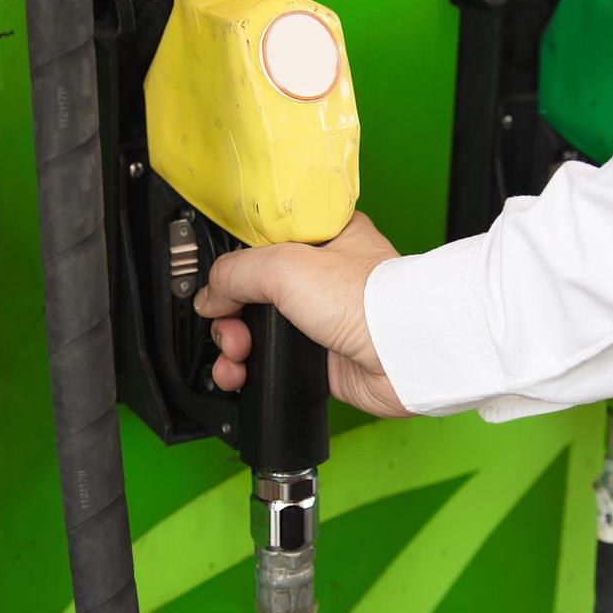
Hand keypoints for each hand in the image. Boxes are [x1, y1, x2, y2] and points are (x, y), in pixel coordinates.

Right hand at [193, 212, 410, 417]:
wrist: (403, 355)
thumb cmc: (370, 300)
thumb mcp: (286, 265)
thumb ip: (236, 272)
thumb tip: (209, 295)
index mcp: (322, 238)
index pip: (262, 244)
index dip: (236, 264)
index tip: (218, 283)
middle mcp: (321, 278)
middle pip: (253, 292)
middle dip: (229, 314)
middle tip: (229, 327)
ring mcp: (320, 320)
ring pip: (258, 330)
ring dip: (234, 345)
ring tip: (235, 355)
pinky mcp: (319, 359)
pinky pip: (271, 363)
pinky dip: (250, 371)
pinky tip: (241, 374)